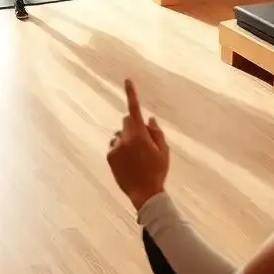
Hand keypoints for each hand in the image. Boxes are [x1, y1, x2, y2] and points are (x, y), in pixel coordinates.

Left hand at [107, 80, 169, 212]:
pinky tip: (128, 162)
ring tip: (136, 156)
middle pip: (127, 122)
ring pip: (120, 134)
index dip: (131, 93)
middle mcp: (125, 137)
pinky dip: (120, 149)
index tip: (127, 80)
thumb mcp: (164, 151)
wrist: (145, 193)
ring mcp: (116, 147)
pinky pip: (115, 146)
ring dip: (126, 139)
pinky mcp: (110, 156)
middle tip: (143, 141)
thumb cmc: (157, 171)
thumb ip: (156, 132)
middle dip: (134, 126)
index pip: (134, 109)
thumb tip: (149, 118)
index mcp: (140, 134)